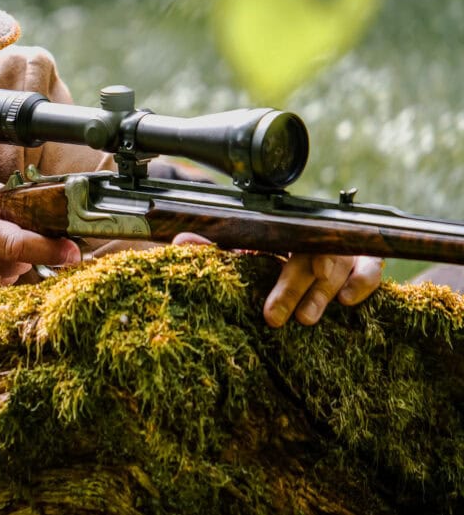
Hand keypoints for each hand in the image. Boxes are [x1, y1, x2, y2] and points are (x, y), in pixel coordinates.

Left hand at [172, 232, 383, 326]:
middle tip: (276, 319)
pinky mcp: (367, 259)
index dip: (270, 280)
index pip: (274, 248)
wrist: (318, 237)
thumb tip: (181, 239)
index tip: (266, 314)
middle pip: (304, 261)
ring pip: (336, 265)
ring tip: (307, 318)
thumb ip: (215, 246)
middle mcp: (311, 240)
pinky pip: (371, 267)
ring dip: (321, 293)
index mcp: (281, 234)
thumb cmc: (276, 252)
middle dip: (291, 291)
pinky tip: (350, 300)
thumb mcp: (246, 249)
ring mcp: (341, 250)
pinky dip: (363, 280)